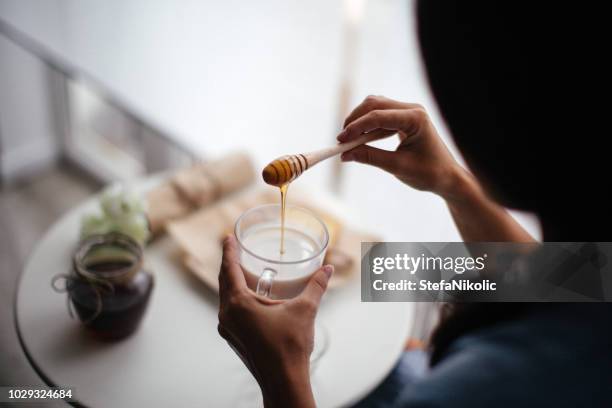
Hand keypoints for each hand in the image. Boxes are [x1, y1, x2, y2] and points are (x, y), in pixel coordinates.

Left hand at [217, 235, 332, 407]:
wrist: (283, 380)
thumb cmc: (290, 347)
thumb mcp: (304, 310)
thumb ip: (316, 286)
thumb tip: (328, 269)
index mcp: (239, 303)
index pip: (229, 269)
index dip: (229, 251)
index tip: (228, 238)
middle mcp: (228, 314)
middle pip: (224, 281)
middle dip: (229, 263)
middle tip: (233, 248)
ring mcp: (228, 328)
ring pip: (225, 297)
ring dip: (231, 281)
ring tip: (240, 270)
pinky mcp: (233, 337)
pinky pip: (229, 310)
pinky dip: (235, 298)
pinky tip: (247, 298)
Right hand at [339, 95, 534, 242]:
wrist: (448, 177)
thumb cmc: (429, 173)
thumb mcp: (397, 167)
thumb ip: (370, 158)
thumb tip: (345, 154)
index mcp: (415, 119)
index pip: (378, 116)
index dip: (357, 127)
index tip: (341, 140)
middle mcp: (412, 110)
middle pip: (374, 104)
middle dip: (355, 120)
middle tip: (342, 140)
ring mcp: (408, 112)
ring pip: (375, 107)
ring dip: (360, 121)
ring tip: (349, 142)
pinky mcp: (404, 118)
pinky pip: (380, 115)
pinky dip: (368, 126)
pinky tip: (361, 140)